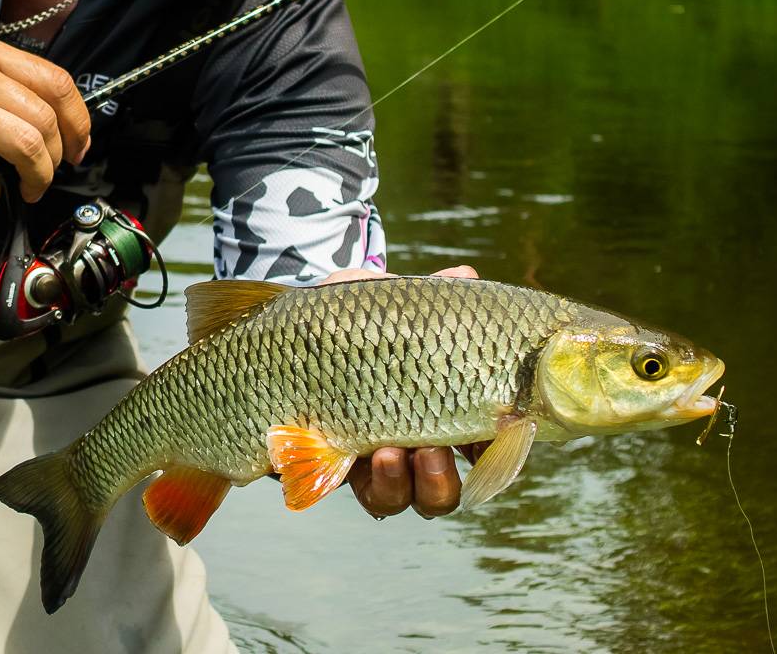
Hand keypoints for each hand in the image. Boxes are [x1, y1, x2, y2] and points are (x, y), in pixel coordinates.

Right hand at [0, 34, 91, 208]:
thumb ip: (1, 89)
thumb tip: (53, 125)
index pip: (56, 81)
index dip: (78, 121)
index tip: (77, 147)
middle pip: (45, 118)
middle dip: (57, 158)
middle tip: (45, 176)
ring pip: (26, 145)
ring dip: (35, 177)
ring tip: (24, 189)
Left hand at [321, 264, 491, 518]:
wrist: (276, 339)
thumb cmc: (341, 318)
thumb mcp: (379, 300)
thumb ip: (424, 295)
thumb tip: (466, 276)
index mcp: (440, 403)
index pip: (486, 437)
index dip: (500, 444)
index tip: (498, 429)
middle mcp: (418, 441)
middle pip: (453, 484)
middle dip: (447, 476)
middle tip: (434, 449)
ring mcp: (383, 463)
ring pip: (417, 499)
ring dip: (415, 484)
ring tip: (397, 452)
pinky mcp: (346, 476)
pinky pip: (375, 497)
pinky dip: (380, 483)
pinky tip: (367, 455)